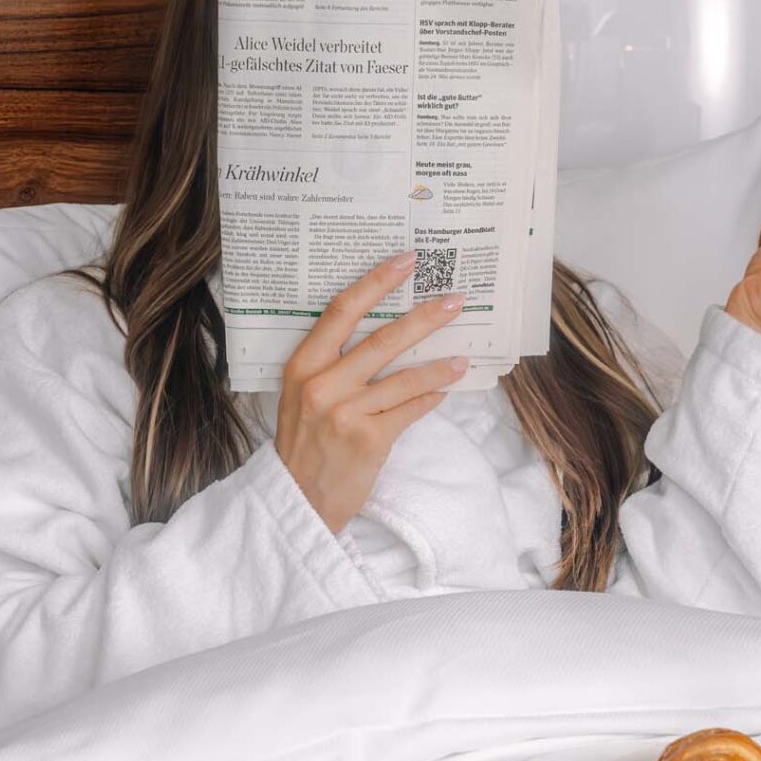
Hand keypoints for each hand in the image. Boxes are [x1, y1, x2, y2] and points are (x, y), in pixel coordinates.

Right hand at [276, 252, 467, 532]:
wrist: (298, 499)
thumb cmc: (303, 442)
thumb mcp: (301, 395)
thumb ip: (330, 364)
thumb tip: (382, 330)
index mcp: (302, 365)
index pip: (342, 310)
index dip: (376, 282)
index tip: (406, 261)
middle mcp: (323, 384)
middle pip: (384, 339)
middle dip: (426, 317)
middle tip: (456, 300)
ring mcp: (347, 412)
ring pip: (406, 377)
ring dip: (441, 365)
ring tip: (462, 358)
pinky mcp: (370, 439)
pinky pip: (411, 409)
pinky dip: (430, 397)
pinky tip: (444, 390)